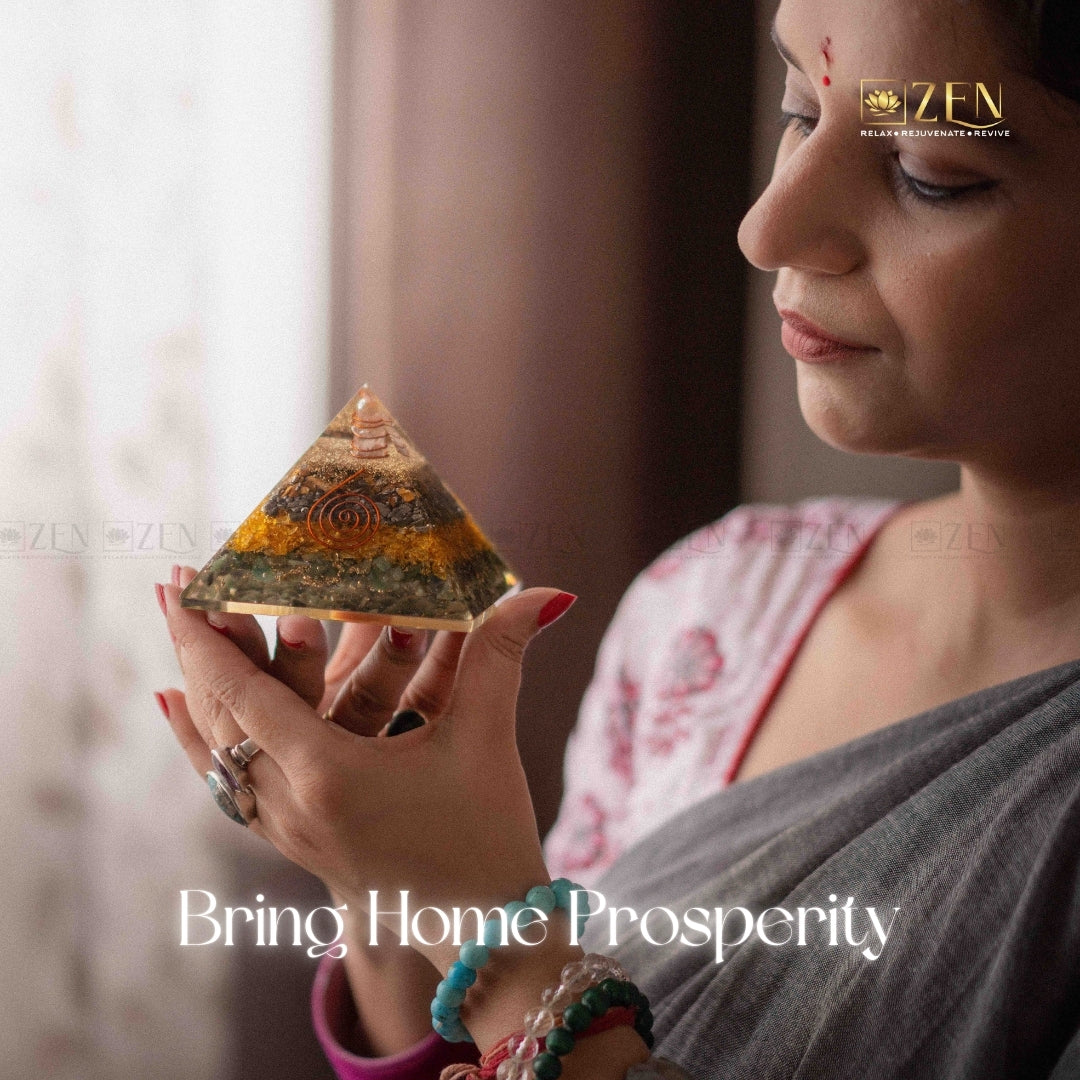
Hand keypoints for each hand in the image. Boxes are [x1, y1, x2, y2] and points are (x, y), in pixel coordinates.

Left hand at [155, 568, 576, 934]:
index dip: (211, 636)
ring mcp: (286, 830)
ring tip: (179, 639)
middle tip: (176, 590)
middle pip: (217, 715)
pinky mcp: (295, 842)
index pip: (244, 694)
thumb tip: (544, 593)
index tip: (185, 585)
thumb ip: (500, 657)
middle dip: (194, 648)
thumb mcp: (486, 740)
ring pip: (214, 751)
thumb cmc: (485, 838)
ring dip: (198, 688)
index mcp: (328, 776)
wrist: (483, 932)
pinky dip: (200, 742)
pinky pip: (226, 783)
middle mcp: (290, 805)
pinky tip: (181, 713)